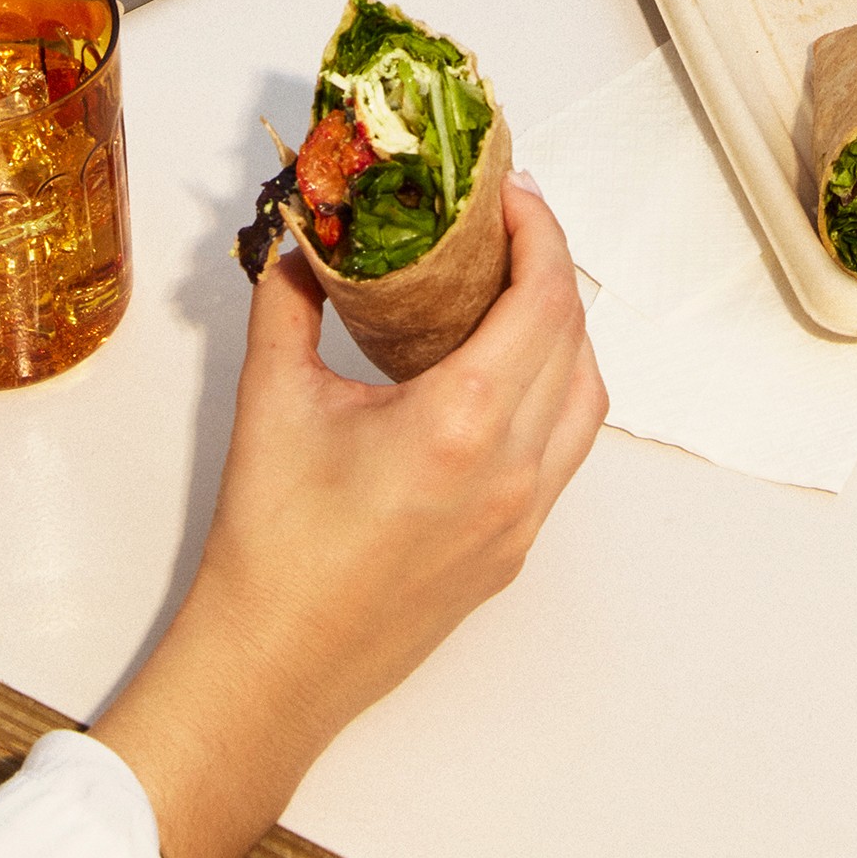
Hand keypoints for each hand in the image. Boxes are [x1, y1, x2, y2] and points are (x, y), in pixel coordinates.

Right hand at [92, 176, 605, 857]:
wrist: (274, 665)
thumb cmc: (271, 544)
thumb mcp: (270, 394)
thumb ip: (290, 299)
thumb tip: (303, 241)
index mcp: (462, 423)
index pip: (544, 299)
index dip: (540, 232)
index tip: (509, 192)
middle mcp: (512, 472)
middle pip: (575, 339)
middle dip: (550, 267)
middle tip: (504, 226)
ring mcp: (522, 520)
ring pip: (586, 400)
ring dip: (564, 334)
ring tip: (510, 293)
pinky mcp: (513, 553)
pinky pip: (563, 453)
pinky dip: (553, 394)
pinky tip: (501, 375)